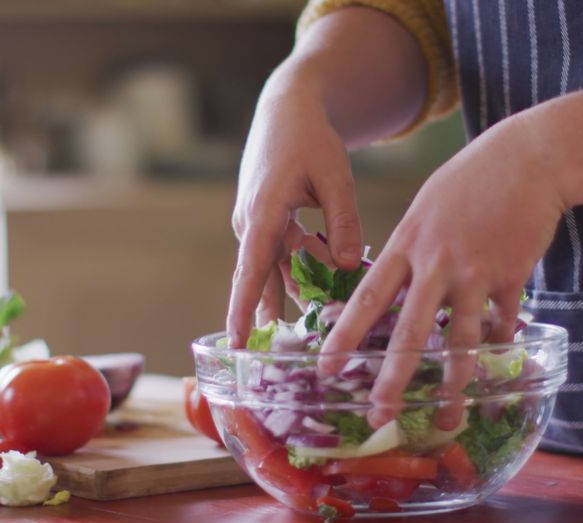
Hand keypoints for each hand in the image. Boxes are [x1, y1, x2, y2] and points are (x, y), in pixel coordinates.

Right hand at [226, 64, 364, 347]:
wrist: (287, 110)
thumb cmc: (310, 139)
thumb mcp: (335, 177)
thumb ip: (342, 221)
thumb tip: (345, 267)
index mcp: (263, 213)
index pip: (250, 270)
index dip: (243, 309)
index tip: (237, 342)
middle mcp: (251, 224)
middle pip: (262, 279)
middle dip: (274, 314)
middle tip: (291, 351)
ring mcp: (256, 225)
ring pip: (277, 269)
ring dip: (299, 290)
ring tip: (324, 320)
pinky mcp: (266, 224)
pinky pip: (283, 256)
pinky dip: (304, 269)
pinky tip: (328, 283)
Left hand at [320, 114, 567, 428]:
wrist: (528, 158)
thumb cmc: (470, 180)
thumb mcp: (425, 208)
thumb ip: (408, 250)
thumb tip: (390, 289)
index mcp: (406, 244)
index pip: (367, 299)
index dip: (344, 337)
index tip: (325, 369)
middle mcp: (435, 263)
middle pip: (409, 330)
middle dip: (391, 378)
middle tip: (376, 413)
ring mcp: (475, 271)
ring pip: (459, 340)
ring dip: (453, 384)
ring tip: (447, 418)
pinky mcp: (512, 276)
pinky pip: (502, 325)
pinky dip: (498, 349)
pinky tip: (495, 372)